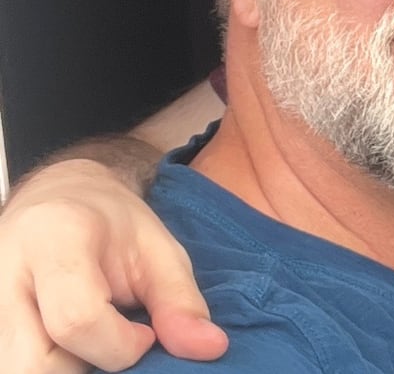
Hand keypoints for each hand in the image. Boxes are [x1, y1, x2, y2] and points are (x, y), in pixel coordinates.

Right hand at [0, 158, 227, 371]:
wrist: (55, 198)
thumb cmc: (112, 224)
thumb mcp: (158, 248)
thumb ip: (180, 300)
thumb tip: (211, 349)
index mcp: (54, 241)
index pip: (76, 320)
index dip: (120, 345)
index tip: (146, 334)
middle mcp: (4, 277)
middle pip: (33, 366)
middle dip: (87, 370)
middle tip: (118, 346)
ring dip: (67, 373)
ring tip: (95, 347)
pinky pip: (12, 368)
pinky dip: (52, 370)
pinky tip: (75, 353)